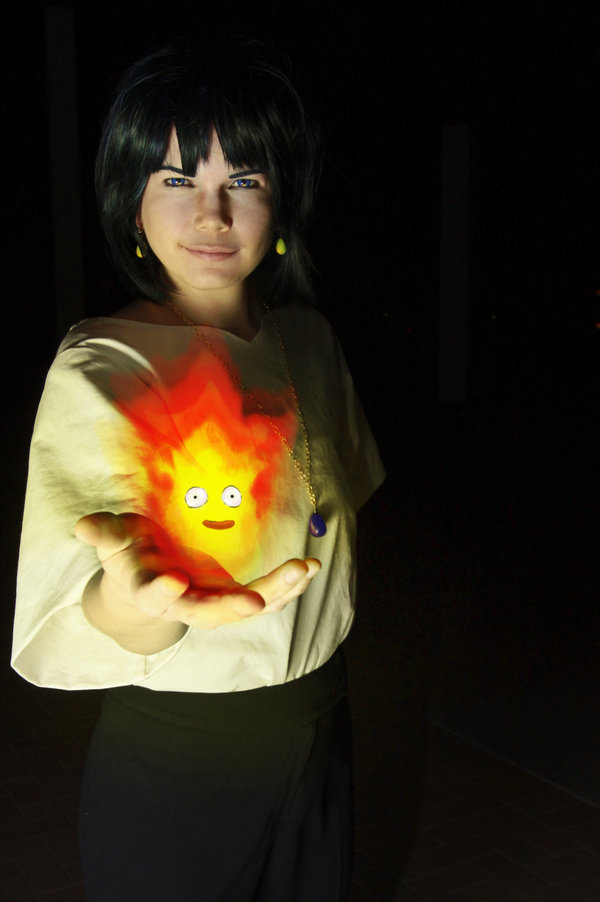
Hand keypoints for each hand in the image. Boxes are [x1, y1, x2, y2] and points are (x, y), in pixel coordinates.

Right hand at [75, 512, 320, 631]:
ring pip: (247, 608)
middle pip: (209, 613)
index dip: (162, 590)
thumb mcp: (113, 540)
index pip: (155, 595)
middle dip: (233, 605)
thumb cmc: (129, 554)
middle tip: (256, 599)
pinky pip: (267, 598)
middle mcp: (185, 605)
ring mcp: (214, 605)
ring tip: (304, 570)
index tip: (174, 579)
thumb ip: (103, 533)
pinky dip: (290, 587)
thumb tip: (83, 526)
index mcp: (151, 590)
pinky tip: (313, 570)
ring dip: (277, 593)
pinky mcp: (236, 598)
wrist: (146, 584)